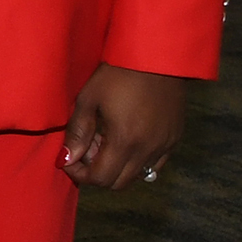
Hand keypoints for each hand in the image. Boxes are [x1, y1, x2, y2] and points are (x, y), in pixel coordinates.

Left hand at [61, 63, 182, 189]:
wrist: (156, 58)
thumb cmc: (117, 74)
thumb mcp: (89, 99)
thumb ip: (77, 133)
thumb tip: (66, 159)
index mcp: (125, 141)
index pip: (101, 178)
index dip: (80, 173)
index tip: (69, 159)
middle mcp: (149, 149)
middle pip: (119, 183)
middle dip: (97, 172)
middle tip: (87, 147)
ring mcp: (165, 145)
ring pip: (137, 175)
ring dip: (117, 167)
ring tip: (106, 139)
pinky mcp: (175, 138)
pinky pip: (155, 164)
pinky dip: (137, 160)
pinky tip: (127, 139)